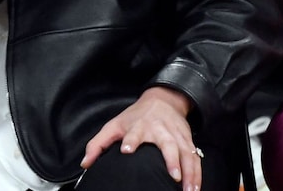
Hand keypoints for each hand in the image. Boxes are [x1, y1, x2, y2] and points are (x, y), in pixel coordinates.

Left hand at [82, 87, 200, 190]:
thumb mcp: (114, 125)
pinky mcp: (188, 142)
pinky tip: (195, 188)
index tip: (127, 150)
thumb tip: (85, 164)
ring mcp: (177, 136)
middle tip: (173, 175)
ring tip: (189, 190)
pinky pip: (195, 159)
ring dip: (189, 172)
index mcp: (139, 126)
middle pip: (167, 144)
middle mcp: (160, 131)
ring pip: (186, 154)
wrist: (163, 100)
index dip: (131, 140)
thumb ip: (98, 144)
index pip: (134, 133)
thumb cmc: (135, 117)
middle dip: (171, 159)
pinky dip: (197, 174)